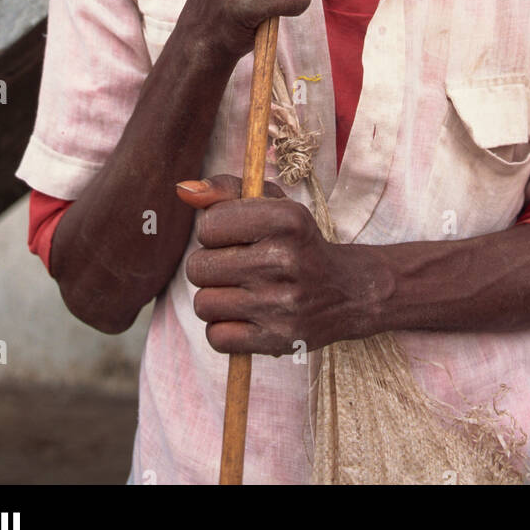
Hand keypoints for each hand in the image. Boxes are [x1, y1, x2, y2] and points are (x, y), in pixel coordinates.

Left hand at [177, 176, 373, 355]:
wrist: (347, 291)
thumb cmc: (297, 242)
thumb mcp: (273, 205)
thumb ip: (225, 190)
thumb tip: (183, 190)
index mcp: (286, 219)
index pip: (209, 225)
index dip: (214, 231)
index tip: (234, 236)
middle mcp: (284, 259)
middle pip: (198, 267)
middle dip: (210, 266)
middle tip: (235, 266)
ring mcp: (281, 303)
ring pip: (203, 304)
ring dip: (214, 299)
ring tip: (239, 292)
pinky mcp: (278, 339)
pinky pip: (217, 337)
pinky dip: (223, 329)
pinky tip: (245, 316)